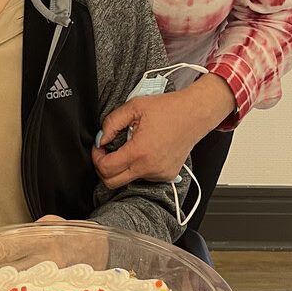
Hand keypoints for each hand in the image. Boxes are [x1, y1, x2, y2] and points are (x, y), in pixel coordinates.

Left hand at [92, 75, 235, 187]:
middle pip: (113, 183)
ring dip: (123, 167)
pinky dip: (138, 167)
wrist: (194, 114)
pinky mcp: (167, 175)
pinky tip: (145, 150)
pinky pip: (144, 177)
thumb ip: (111, 123)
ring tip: (131, 146)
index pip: (107, 168)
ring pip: (129, 179)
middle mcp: (150, 168)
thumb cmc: (168, 109)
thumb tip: (100, 138)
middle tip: (106, 153)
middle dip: (103, 168)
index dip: (96, 158)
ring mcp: (159, 174)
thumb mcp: (134, 107)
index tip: (99, 148)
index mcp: (140, 152)